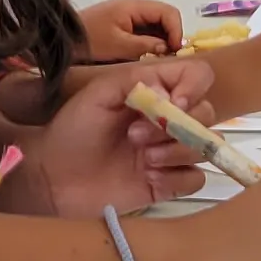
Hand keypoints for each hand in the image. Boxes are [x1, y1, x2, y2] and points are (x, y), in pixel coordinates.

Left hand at [7, 55, 217, 211]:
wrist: (53, 177)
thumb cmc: (73, 130)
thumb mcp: (98, 94)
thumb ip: (135, 81)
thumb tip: (171, 94)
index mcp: (155, 93)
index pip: (197, 77)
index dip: (195, 87)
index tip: (175, 103)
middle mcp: (168, 121)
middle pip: (206, 113)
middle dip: (177, 126)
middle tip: (135, 136)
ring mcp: (169, 153)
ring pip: (204, 148)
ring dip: (177, 151)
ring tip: (143, 159)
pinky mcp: (167, 184)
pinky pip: (195, 179)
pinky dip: (178, 177)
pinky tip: (150, 178)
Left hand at [81, 0, 188, 60]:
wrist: (60, 40)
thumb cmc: (87, 40)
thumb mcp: (117, 45)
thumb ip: (144, 45)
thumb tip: (167, 48)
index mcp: (134, 6)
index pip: (168, 12)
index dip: (176, 31)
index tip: (175, 52)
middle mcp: (134, 8)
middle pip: (164, 18)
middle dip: (170, 37)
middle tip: (169, 60)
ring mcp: (128, 17)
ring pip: (156, 27)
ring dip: (161, 42)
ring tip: (160, 61)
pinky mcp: (123, 27)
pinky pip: (145, 33)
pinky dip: (150, 44)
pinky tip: (147, 59)